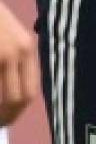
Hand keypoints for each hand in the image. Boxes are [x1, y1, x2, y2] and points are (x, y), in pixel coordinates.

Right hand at [0, 1, 36, 127]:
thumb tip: (15, 97)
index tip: (6, 121)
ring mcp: (0, 54)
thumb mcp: (8, 38)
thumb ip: (15, 61)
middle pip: (16, 100)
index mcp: (27, 49)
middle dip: (4, 116)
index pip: (29, 93)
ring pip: (1, 98)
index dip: (16, 112)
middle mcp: (16, 53)